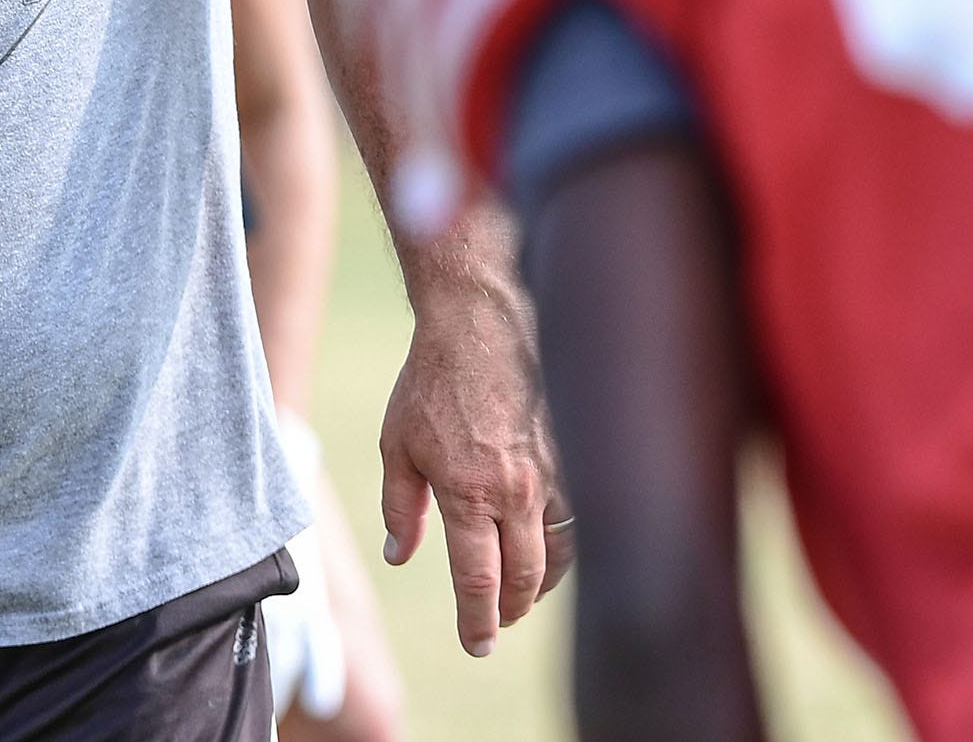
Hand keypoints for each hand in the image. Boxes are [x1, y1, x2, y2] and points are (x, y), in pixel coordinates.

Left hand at [378, 283, 570, 657]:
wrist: (480, 325)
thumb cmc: (432, 384)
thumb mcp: (398, 445)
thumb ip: (399, 507)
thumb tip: (400, 555)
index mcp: (468, 492)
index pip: (479, 581)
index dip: (478, 622)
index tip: (477, 646)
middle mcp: (515, 491)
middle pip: (522, 578)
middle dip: (508, 612)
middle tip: (494, 627)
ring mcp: (549, 475)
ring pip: (556, 554)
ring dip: (538, 586)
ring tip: (519, 598)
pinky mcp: (568, 457)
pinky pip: (573, 520)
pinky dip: (560, 548)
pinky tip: (545, 554)